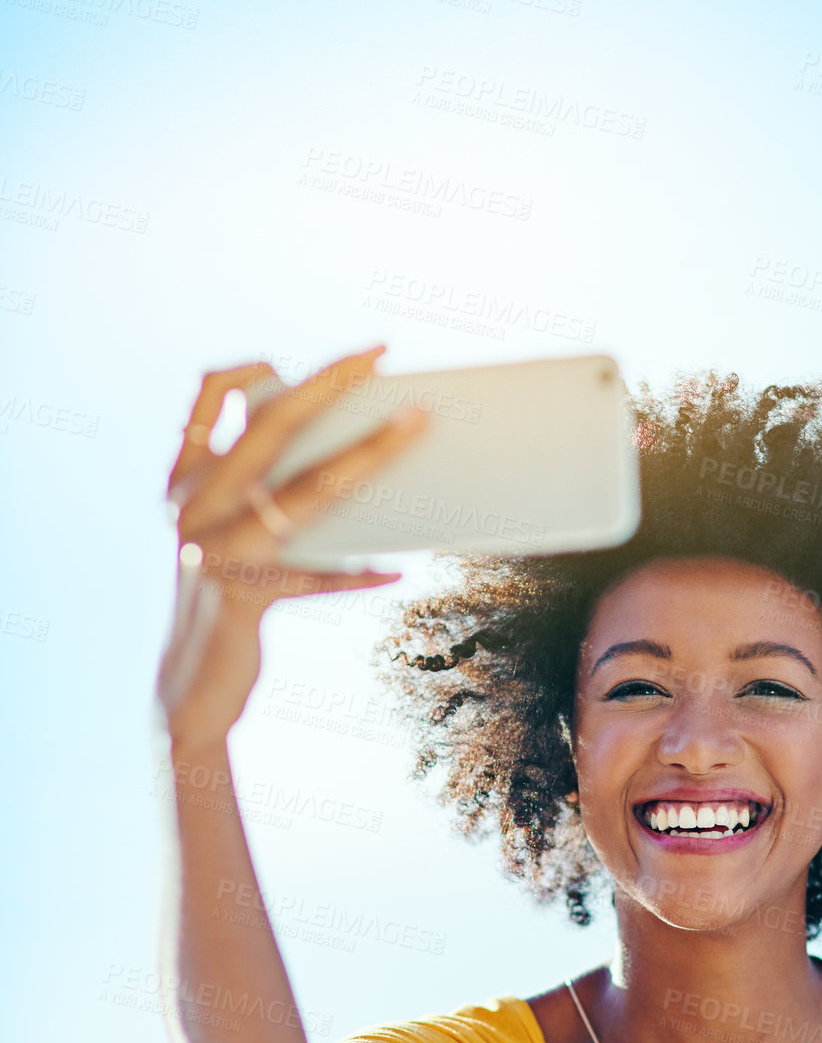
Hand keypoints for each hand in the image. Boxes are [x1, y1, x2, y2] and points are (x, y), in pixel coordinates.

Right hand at [155, 344, 428, 747]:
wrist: (185, 691)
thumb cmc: (223, 601)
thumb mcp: (229, 535)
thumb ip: (262, 491)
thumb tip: (350, 455)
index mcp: (186, 480)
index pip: (208, 393)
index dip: (259, 363)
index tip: (309, 351)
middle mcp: (193, 505)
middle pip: (269, 425)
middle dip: (328, 381)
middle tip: (380, 352)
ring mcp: (214, 551)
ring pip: (304, 492)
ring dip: (366, 457)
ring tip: (414, 431)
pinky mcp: (241, 597)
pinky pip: (315, 578)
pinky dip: (357, 574)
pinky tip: (394, 571)